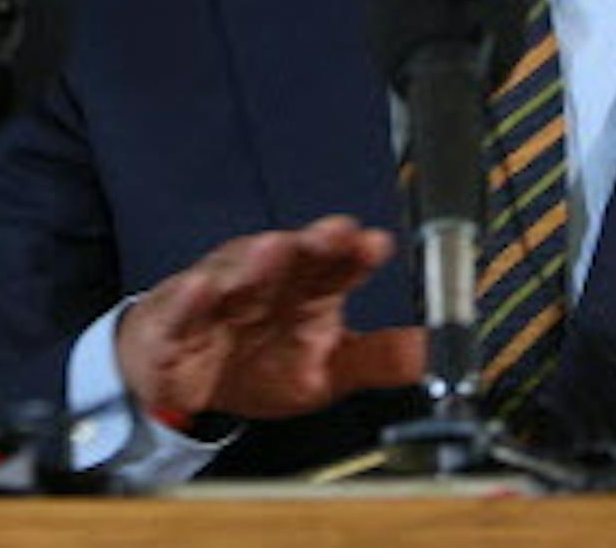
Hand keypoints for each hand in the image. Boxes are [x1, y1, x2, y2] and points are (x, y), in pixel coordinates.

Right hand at [115, 214, 423, 422]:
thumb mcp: (328, 369)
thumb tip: (439, 351)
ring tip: (274, 249)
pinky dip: (188, 301)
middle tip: (334, 233)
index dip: (355, 252)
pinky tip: (200, 290)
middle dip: (311, 243)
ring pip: (235, 272)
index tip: (376, 244)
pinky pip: (181, 310)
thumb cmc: (259, 360)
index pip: (337, 264)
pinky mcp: (175, 322)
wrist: (184, 381)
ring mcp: (219, 297)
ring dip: (254, 260)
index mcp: (306, 290)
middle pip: (290, 256)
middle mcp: (265, 282)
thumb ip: (380, 358)